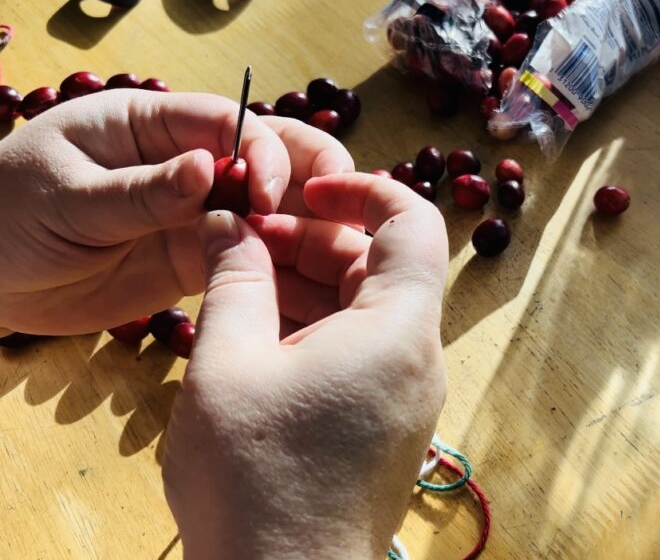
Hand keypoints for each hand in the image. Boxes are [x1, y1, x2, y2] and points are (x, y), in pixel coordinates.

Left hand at [0, 90, 350, 335]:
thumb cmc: (7, 216)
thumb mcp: (68, 197)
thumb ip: (141, 190)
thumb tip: (208, 168)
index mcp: (150, 126)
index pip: (227, 122)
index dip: (262, 150)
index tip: (270, 194)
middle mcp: (184, 163)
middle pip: (266, 155)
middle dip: (307, 175)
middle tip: (336, 209)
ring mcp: (196, 213)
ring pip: (268, 208)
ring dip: (302, 224)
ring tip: (332, 251)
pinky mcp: (198, 259)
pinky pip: (250, 257)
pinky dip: (280, 266)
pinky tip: (304, 282)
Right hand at [162, 173, 447, 557]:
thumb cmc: (258, 482)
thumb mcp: (229, 364)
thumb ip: (234, 280)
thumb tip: (230, 225)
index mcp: (399, 331)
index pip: (414, 223)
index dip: (363, 190)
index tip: (303, 190)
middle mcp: (418, 359)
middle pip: (382, 266)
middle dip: (314, 239)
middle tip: (242, 241)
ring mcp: (405, 396)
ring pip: (366, 311)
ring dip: (308, 284)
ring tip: (239, 284)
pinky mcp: (384, 426)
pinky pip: (360, 352)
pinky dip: (316, 327)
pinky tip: (258, 334)